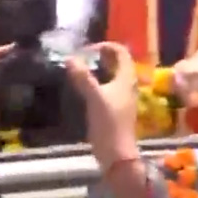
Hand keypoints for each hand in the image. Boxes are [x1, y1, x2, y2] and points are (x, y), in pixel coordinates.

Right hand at [66, 43, 138, 168]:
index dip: (104, 46)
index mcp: (127, 77)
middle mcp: (127, 84)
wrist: (116, 151)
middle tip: (78, 59)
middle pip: (116, 62)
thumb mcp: (95, 97)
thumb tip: (70, 58)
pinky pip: (105, 87)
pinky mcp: (113, 107)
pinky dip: (94, 82)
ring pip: (110, 75)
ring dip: (95, 70)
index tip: (85, 51)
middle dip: (98, 57)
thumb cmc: (109, 122)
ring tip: (75, 71)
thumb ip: (84, 78)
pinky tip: (79, 88)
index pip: (121, 51)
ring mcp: (121, 96)